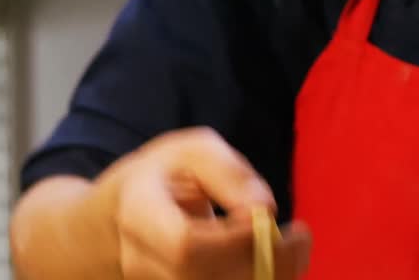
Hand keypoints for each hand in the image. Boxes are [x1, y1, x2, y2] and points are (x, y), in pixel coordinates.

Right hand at [100, 126, 311, 278]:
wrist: (117, 219)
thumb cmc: (161, 176)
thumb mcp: (192, 152)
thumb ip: (229, 173)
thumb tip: (266, 208)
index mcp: (138, 214)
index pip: (185, 245)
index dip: (234, 240)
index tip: (267, 218)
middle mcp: (140, 262)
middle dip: (266, 263)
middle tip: (302, 237)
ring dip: (268, 277)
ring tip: (294, 249)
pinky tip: (274, 265)